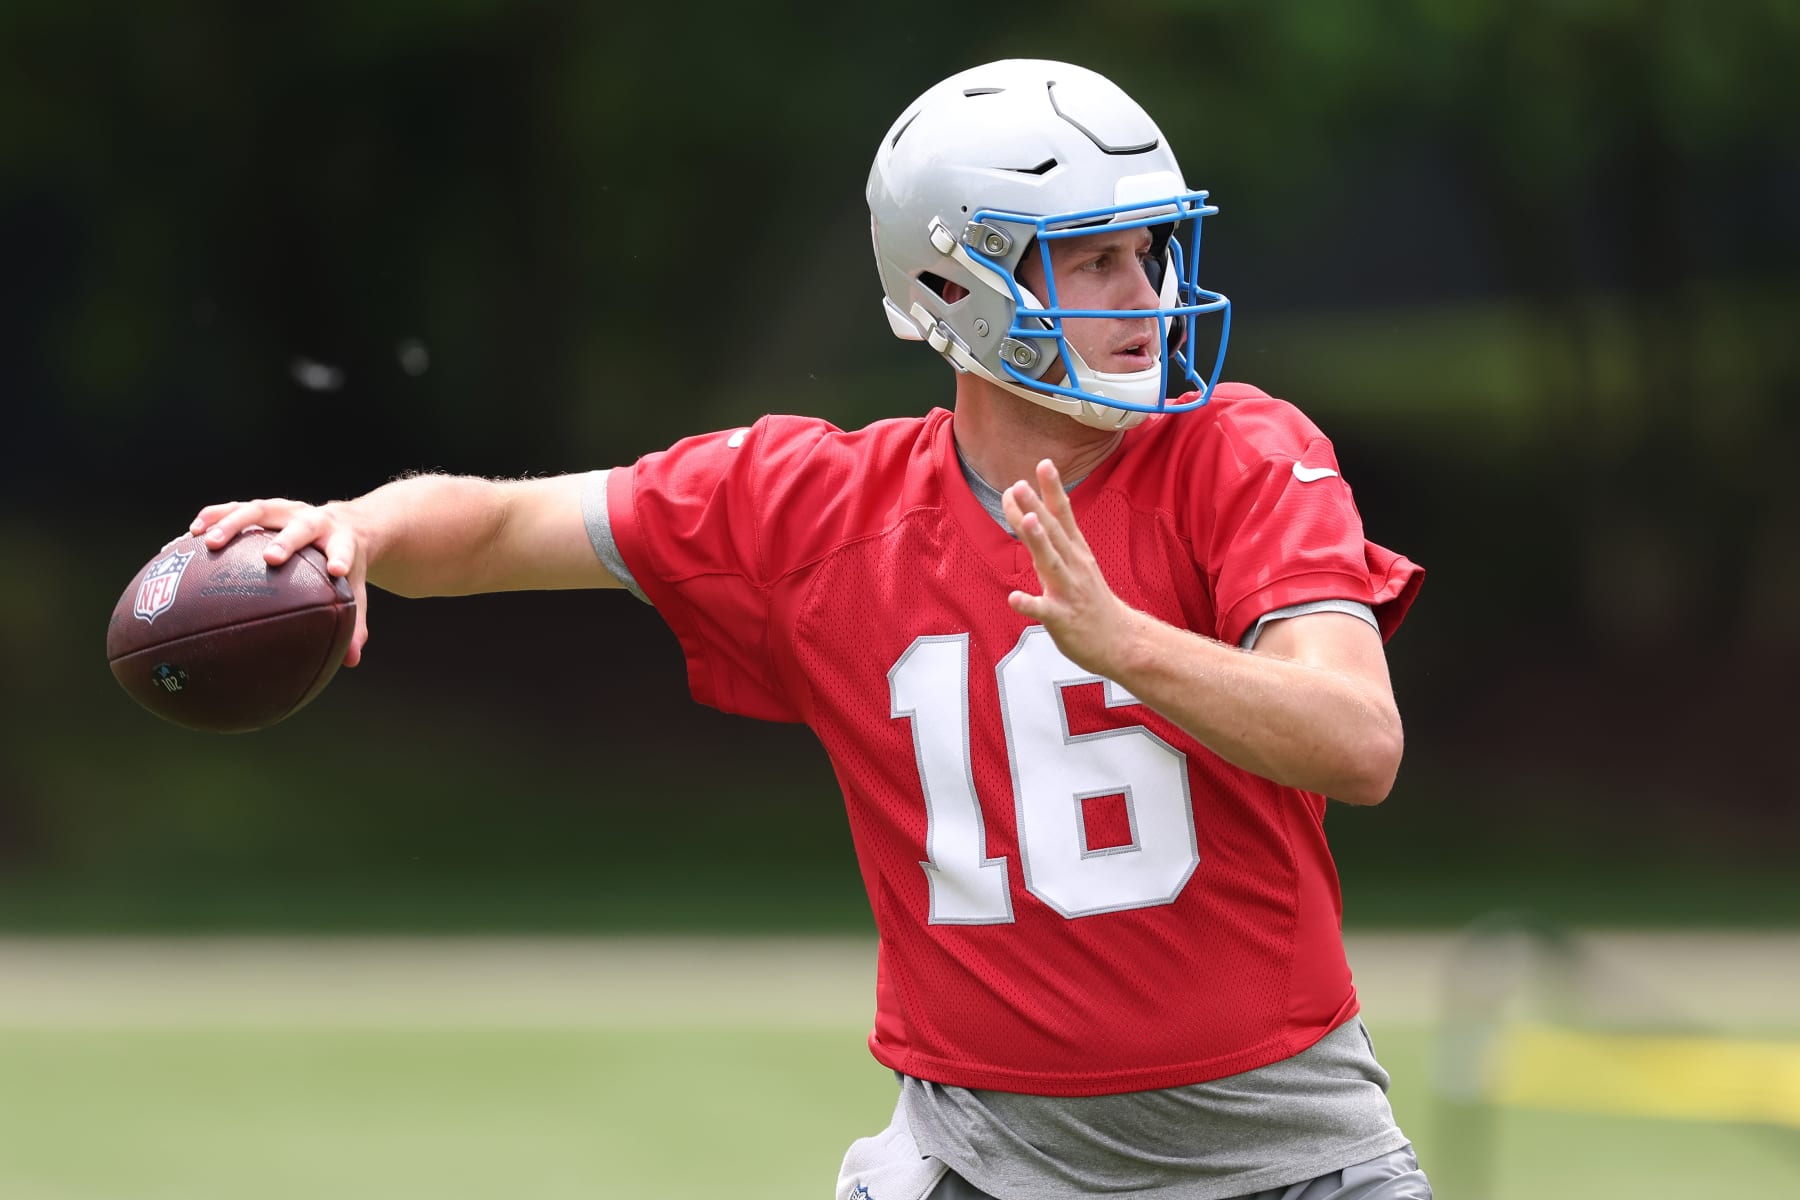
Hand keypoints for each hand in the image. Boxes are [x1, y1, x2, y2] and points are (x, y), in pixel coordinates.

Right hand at [188, 498, 370, 666]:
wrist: (343, 524)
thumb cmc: (344, 564)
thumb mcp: (354, 588)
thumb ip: (355, 624)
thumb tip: (351, 661)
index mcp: (341, 540)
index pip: (343, 549)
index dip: (340, 557)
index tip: (335, 570)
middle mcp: (315, 520)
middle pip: (301, 527)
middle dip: (287, 541)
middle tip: (271, 558)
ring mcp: (287, 510)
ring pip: (261, 510)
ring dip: (235, 523)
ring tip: (209, 542)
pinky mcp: (265, 508)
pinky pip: (236, 508)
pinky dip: (215, 516)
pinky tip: (192, 533)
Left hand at [1001, 460, 1138, 677]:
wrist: (1120, 641)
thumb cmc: (1090, 600)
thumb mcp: (1074, 563)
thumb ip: (1048, 540)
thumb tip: (1025, 511)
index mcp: (1076, 552)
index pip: (1064, 516)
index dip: (1054, 490)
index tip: (1044, 464)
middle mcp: (1074, 566)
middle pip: (1054, 533)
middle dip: (1037, 508)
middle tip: (1020, 484)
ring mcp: (1069, 591)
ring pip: (1051, 563)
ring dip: (1039, 542)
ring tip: (1027, 520)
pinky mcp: (1062, 618)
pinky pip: (1044, 610)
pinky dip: (1029, 604)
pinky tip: (1014, 598)